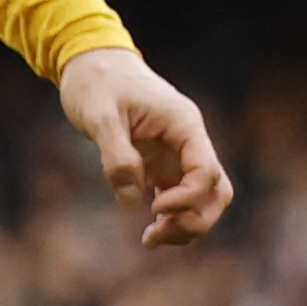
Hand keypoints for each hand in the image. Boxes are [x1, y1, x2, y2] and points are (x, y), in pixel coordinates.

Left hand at [57, 47, 230, 248]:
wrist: (91, 65)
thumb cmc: (96, 84)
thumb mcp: (99, 115)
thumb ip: (116, 155)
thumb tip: (133, 202)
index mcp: (184, 125)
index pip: (206, 171)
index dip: (186, 198)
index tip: (153, 206)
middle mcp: (187, 142)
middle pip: (215, 190)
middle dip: (195, 219)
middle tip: (156, 235)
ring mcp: (174, 154)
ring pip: (200, 198)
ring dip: (185, 224)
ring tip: (150, 240)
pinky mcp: (157, 163)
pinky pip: (176, 196)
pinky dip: (168, 217)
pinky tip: (148, 232)